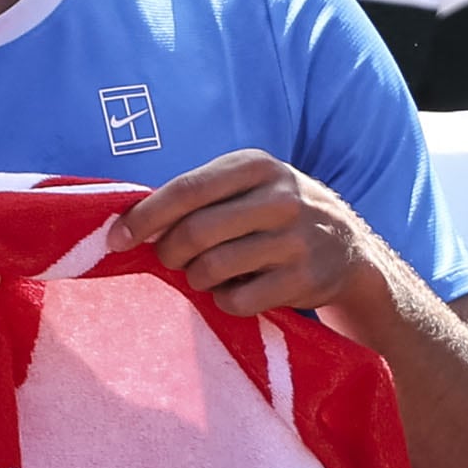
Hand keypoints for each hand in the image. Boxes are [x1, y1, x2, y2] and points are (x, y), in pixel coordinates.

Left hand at [119, 151, 379, 322]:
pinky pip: (237, 300)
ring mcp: (295, 239)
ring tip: (207, 275)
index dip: (145, 217)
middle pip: (194, 233)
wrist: (349, 248)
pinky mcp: (303, 279)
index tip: (118, 239)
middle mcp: (280, 197)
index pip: (186, 190)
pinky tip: (236, 291)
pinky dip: (225, 301)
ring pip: (212, 269)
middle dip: (170, 253)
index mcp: (256, 166)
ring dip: (197, 279)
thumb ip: (201, 195)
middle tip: (171, 261)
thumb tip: (130, 221)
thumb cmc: (277, 215)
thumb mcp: (250, 186)